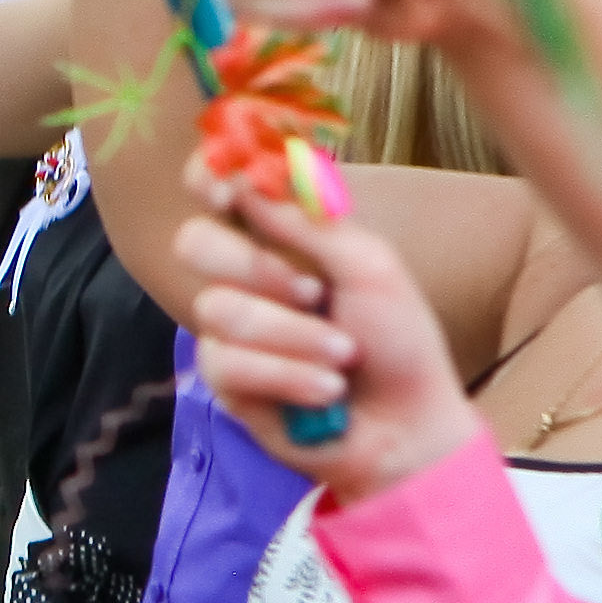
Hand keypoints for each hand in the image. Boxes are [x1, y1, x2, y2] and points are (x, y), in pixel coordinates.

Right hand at [173, 193, 483, 503]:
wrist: (406, 424)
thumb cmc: (399, 341)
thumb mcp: (370, 267)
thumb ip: (308, 221)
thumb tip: (247, 177)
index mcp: (281, 237)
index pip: (218, 189)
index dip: (207, 179)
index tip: (224, 193)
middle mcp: (246, 277)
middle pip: (195, 242)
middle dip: (257, 268)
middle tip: (315, 294)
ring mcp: (229, 329)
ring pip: (218, 309)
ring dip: (292, 336)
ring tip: (342, 357)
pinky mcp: (226, 380)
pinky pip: (227, 363)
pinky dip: (286, 375)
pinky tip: (326, 391)